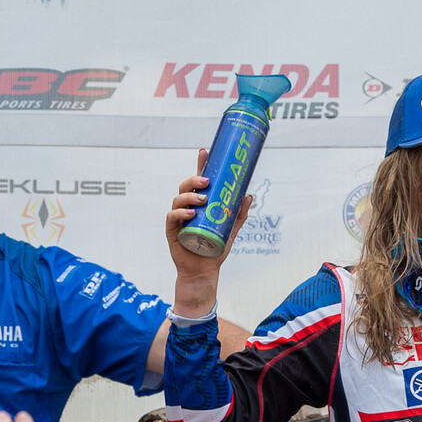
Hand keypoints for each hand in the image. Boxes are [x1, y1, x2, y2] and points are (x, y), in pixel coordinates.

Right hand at [164, 163, 248, 314]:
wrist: (204, 271)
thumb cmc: (215, 248)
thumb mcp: (231, 229)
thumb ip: (239, 213)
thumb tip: (249, 195)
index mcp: (199, 204)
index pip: (198, 181)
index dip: (200, 165)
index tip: (204, 151)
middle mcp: (187, 207)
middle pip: (185, 186)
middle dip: (195, 179)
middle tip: (208, 182)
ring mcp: (178, 218)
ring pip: (178, 199)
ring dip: (189, 195)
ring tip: (202, 199)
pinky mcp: (172, 230)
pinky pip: (172, 217)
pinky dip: (180, 213)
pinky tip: (190, 214)